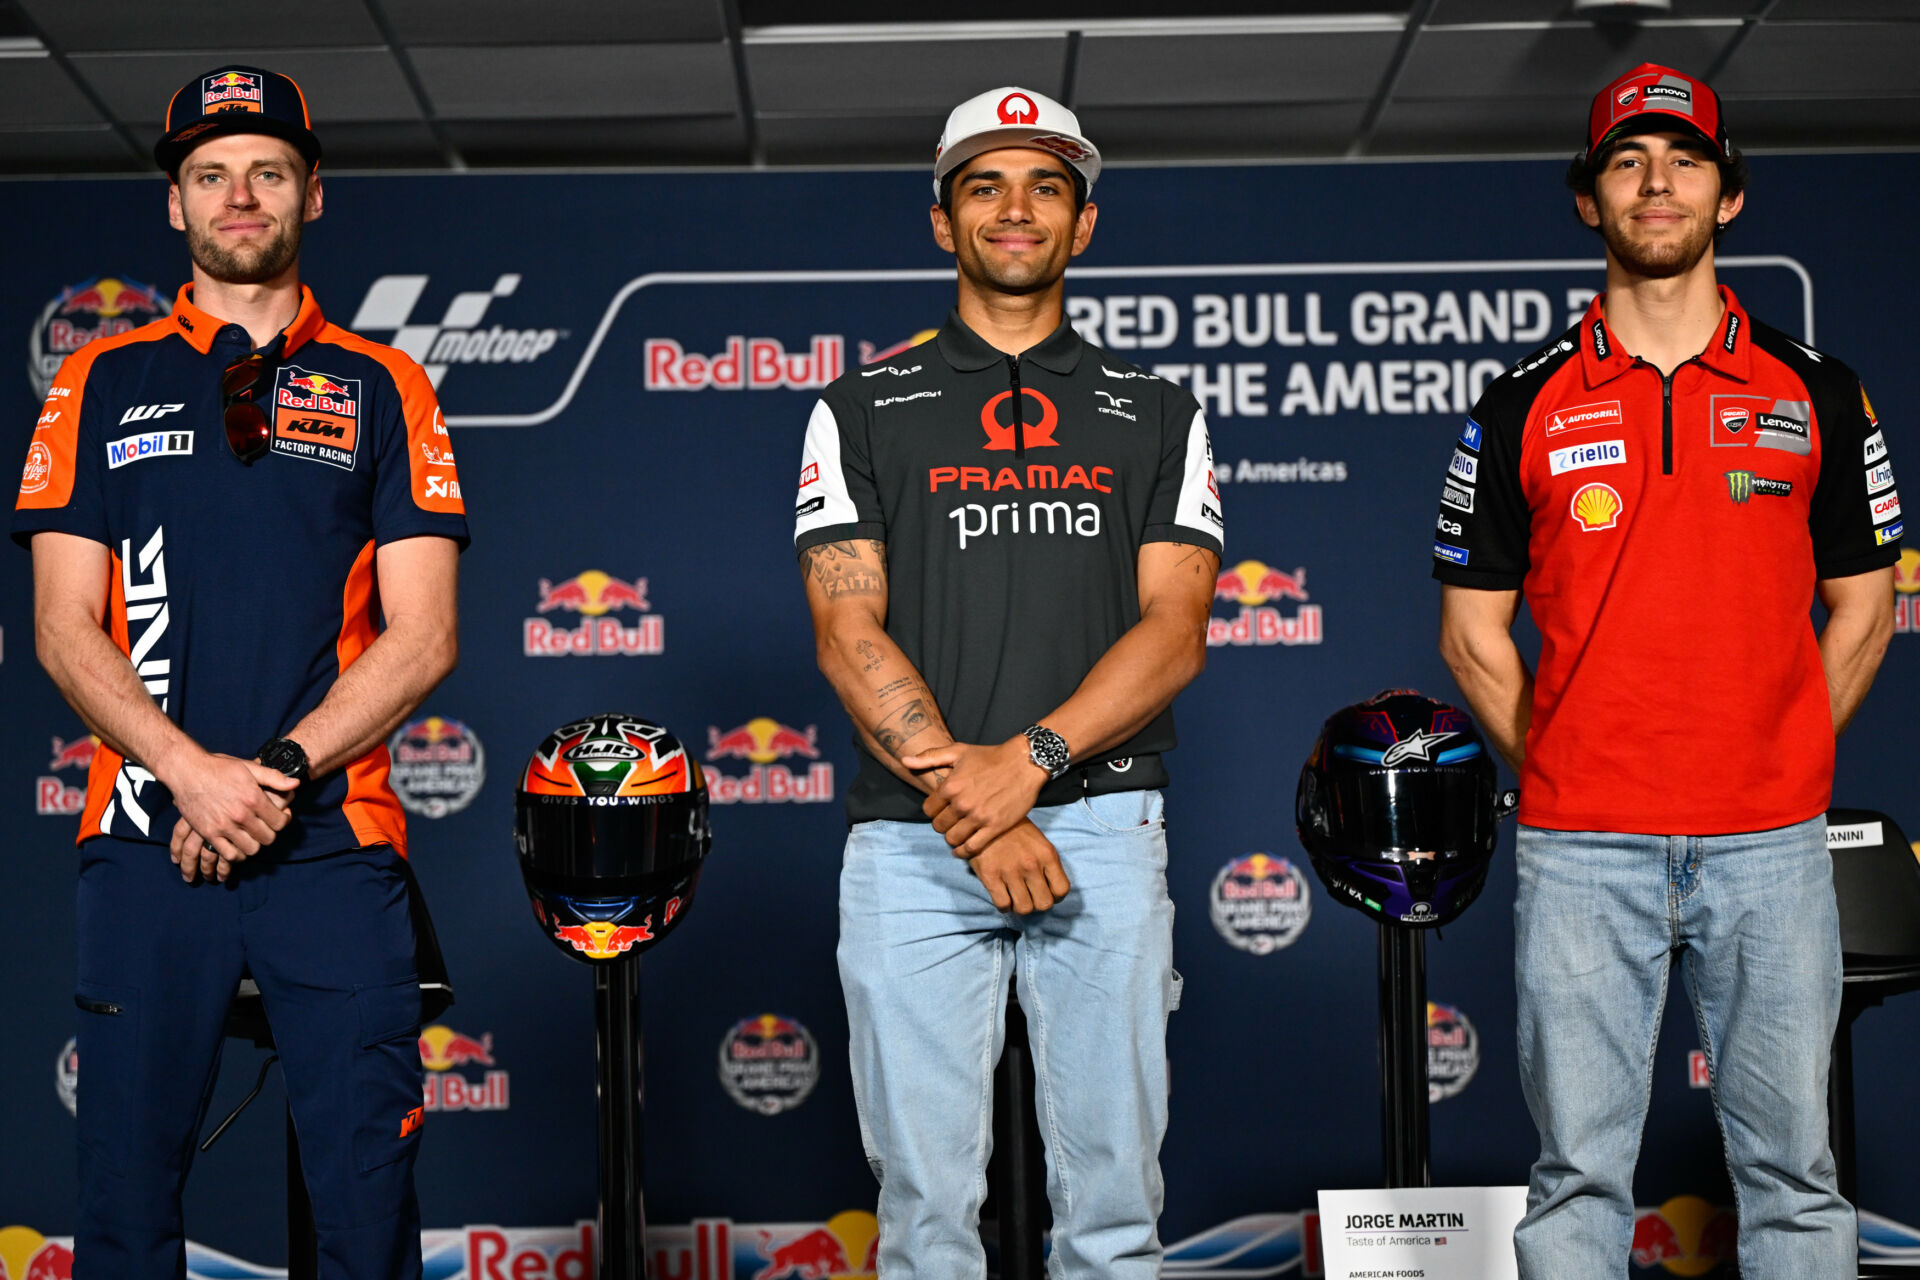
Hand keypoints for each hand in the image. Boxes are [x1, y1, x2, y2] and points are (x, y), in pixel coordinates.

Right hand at [164, 752, 297, 882]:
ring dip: (254, 844)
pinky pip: (229, 854)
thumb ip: (274, 777)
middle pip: (267, 838)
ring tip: (251, 836)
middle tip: (264, 827)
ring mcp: (224, 826)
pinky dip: (236, 853)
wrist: (187, 771)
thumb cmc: (219, 768)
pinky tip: (237, 845)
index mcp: (253, 798)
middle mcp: (241, 815)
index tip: (279, 817)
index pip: (280, 822)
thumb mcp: (249, 767)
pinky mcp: (209, 833)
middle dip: (269, 833)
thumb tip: (296, 784)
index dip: (283, 820)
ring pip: (251, 849)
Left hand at [903, 737, 1048, 855]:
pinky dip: (963, 852)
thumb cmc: (990, 756)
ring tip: (958, 833)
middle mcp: (962, 803)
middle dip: (942, 825)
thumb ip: (929, 757)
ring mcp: (978, 817)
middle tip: (951, 822)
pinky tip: (962, 850)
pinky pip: (972, 848)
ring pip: (952, 839)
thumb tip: (904, 761)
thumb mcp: (958, 751)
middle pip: (939, 826)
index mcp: (951, 786)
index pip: (928, 810)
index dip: (933, 811)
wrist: (1024, 762)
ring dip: (952, 838)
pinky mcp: (994, 827)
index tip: (941, 810)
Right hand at [967, 820, 1069, 913]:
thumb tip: (1051, 889)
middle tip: (1030, 896)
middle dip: (1037, 903)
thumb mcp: (1038, 841)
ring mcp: (1011, 871)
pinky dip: (1004, 905)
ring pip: (1024, 908)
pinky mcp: (990, 876)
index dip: (1055, 897)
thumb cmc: (1014, 830)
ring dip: (1020, 906)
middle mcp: (1031, 864)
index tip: (1047, 893)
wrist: (984, 816)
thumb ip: (1046, 864)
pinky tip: (1002, 895)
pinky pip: (1003, 905)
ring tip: (1015, 897)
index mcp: (1047, 854)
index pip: (1062, 890)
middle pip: (1044, 904)